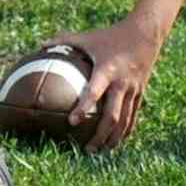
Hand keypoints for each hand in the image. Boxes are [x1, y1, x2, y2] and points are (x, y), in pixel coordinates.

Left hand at [61, 18, 161, 150]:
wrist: (146, 33)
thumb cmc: (111, 35)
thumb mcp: (88, 37)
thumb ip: (63, 41)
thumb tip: (40, 44)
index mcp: (107, 70)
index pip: (94, 92)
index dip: (83, 108)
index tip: (72, 122)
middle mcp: (122, 83)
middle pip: (112, 116)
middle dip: (100, 135)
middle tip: (87, 149)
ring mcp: (133, 90)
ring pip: (125, 121)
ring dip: (113, 138)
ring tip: (100, 151)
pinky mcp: (141, 93)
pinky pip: (133, 116)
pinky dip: (125, 131)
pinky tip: (115, 142)